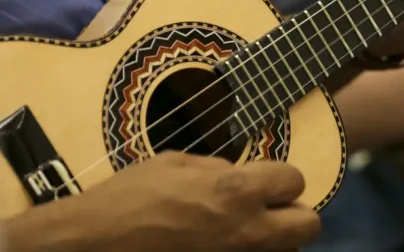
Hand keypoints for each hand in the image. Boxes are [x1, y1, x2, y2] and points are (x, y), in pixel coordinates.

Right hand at [4, 152, 319, 251]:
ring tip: (244, 228)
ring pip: (286, 251)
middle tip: (269, 207)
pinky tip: (223, 244)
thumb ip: (218, 167)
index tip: (265, 179)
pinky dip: (248, 251)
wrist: (93, 245)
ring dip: (275, 237)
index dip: (281, 177)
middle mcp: (247, 229)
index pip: (296, 180)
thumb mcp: (175, 163)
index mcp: (237, 190)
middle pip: (309, 224)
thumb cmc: (129, 198)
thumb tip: (239, 173)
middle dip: (294, 211)